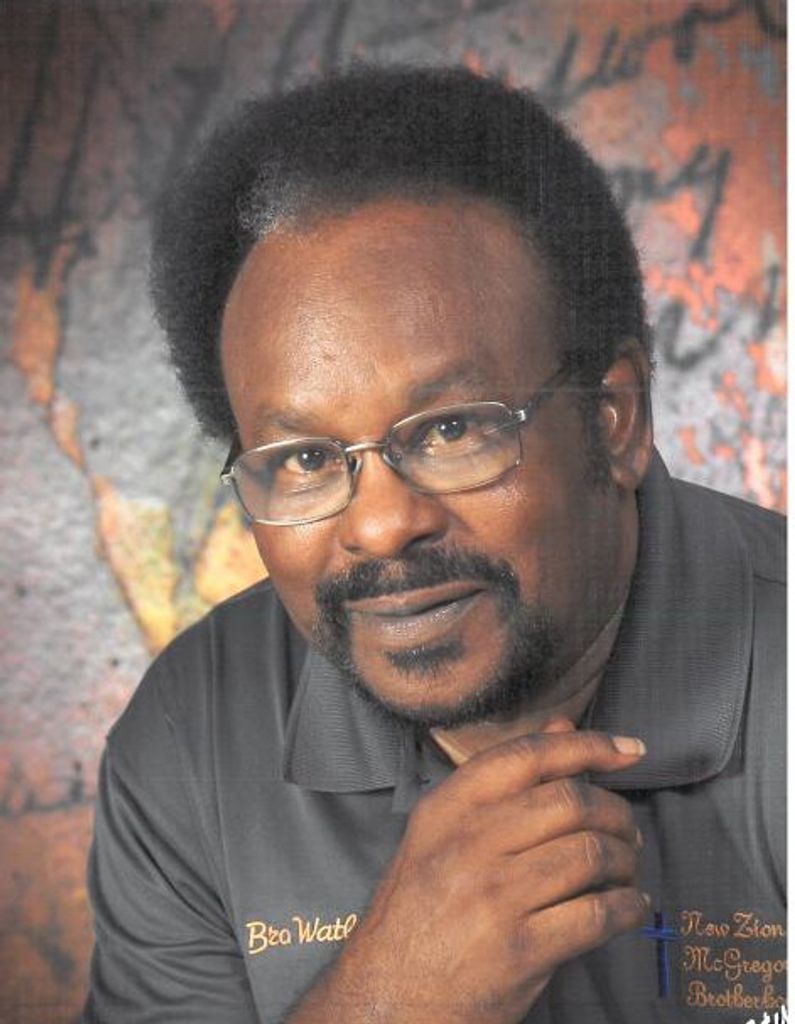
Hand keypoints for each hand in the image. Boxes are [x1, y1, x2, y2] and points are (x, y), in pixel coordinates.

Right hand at [289, 728, 646, 1023]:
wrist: (389, 995)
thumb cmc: (421, 908)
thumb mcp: (445, 833)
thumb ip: (505, 780)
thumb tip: (561, 728)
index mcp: (448, 807)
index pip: (528, 756)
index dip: (588, 746)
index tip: (628, 751)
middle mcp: (468, 843)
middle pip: (570, 802)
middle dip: (616, 813)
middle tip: (628, 830)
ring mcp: (493, 896)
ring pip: (591, 855)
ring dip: (626, 861)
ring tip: (627, 871)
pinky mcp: (520, 950)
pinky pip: (597, 914)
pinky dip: (628, 908)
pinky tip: (629, 908)